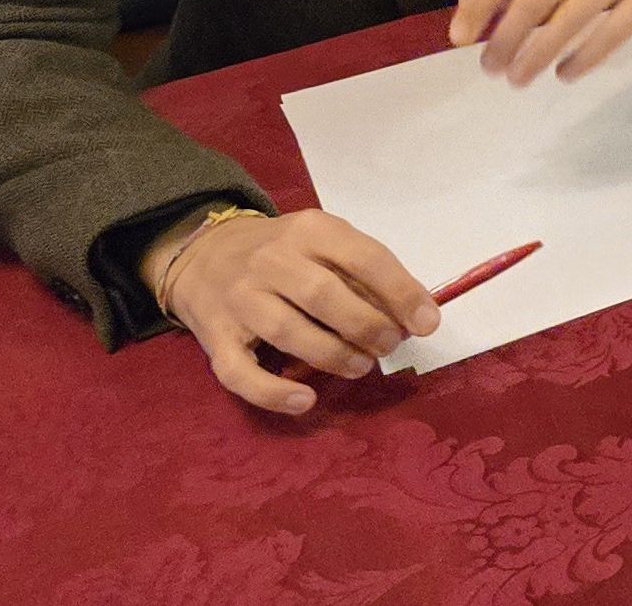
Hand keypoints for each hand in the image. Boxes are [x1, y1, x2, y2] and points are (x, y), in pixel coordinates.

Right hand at [147, 206, 437, 415]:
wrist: (203, 253)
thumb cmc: (283, 252)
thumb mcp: (324, 240)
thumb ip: (362, 270)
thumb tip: (412, 314)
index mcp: (309, 230)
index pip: (364, 257)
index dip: (401, 292)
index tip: (427, 323)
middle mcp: (271, 260)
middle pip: (324, 296)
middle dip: (367, 326)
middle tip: (389, 345)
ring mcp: (239, 299)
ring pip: (287, 332)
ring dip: (333, 356)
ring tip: (361, 366)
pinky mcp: (215, 339)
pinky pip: (241, 373)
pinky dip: (273, 392)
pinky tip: (305, 401)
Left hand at [447, 0, 631, 84]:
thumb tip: (472, 0)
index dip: (481, 2)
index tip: (462, 36)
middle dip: (505, 39)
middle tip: (490, 67)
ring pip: (571, 19)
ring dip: (537, 55)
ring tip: (518, 77)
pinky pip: (615, 31)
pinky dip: (585, 58)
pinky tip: (565, 73)